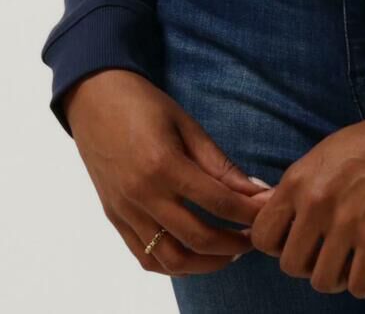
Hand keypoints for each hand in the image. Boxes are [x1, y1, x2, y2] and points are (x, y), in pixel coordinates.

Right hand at [63, 68, 268, 274]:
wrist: (94, 99)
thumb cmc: (145, 105)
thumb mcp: (187, 125)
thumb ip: (220, 164)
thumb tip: (256, 191)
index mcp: (164, 165)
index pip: (218, 202)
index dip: (250, 212)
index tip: (270, 212)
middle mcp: (143, 195)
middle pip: (198, 238)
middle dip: (235, 244)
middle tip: (257, 237)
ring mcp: (125, 211)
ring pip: (171, 260)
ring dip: (206, 264)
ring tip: (230, 252)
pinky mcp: (115, 218)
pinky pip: (145, 257)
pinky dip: (173, 265)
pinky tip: (195, 254)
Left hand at [246, 109, 364, 298]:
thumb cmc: (364, 143)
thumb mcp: (318, 156)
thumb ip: (295, 188)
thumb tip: (272, 214)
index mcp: (297, 181)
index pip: (262, 236)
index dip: (276, 246)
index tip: (293, 242)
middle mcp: (316, 203)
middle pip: (290, 265)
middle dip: (305, 265)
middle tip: (322, 254)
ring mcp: (345, 222)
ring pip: (321, 281)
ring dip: (333, 278)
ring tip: (345, 265)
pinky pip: (358, 284)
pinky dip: (361, 285)